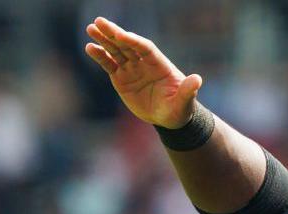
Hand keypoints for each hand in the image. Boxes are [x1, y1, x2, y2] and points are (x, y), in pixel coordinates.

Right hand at [84, 17, 200, 128]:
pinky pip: (109, 65)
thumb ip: (189, 91)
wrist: (169, 119)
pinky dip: (100, 56)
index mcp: (160, 65)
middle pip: (128, 45)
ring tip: (91, 29)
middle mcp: (144, 64)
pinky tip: (89, 47)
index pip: (145, 48)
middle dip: (114, 34)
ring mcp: (132, 69)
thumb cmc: (180, 110)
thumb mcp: (184, 103)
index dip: (134, 41)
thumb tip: (197, 79)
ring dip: (104, 41)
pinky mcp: (122, 78)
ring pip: (116, 52)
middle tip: (99, 21)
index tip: (121, 35)